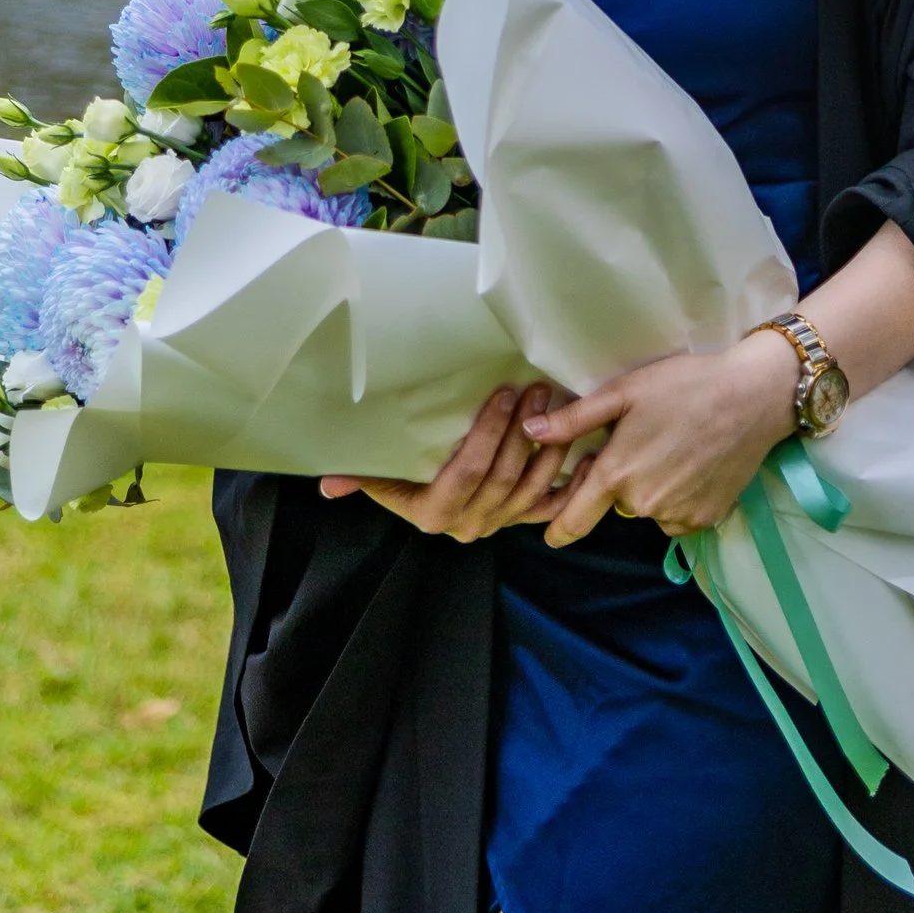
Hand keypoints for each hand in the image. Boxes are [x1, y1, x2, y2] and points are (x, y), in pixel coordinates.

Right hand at [322, 381, 576, 540]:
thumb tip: (326, 484)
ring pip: (530, 486)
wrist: (434, 501)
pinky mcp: (522, 519)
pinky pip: (551, 505)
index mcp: (433, 515)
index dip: (487, 436)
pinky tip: (587, 454)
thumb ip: (362, 475)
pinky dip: (571, 482)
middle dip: (521, 430)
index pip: (467, 473)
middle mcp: (468, 525)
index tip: (502, 396)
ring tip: (554, 403)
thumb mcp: (383, 474)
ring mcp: (498, 523)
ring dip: (548, 446)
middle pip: (502, 476)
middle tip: (535, 387)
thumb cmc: (405, 475)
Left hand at [524, 334, 799, 545]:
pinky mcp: (706, 518)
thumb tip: (528, 434)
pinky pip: (677, 517)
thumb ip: (575, 419)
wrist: (755, 396)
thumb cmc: (685, 384)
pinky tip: (694, 465)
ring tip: (673, 447)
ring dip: (651, 489)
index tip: (551, 534)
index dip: (558, 530)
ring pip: (648, 509)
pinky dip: (679, 498)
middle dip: (619, 481)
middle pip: (616, 503)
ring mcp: (677, 515)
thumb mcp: (626, 391)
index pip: (574, 521)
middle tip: (641, 444)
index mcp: (617, 473)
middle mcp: (643, 503)